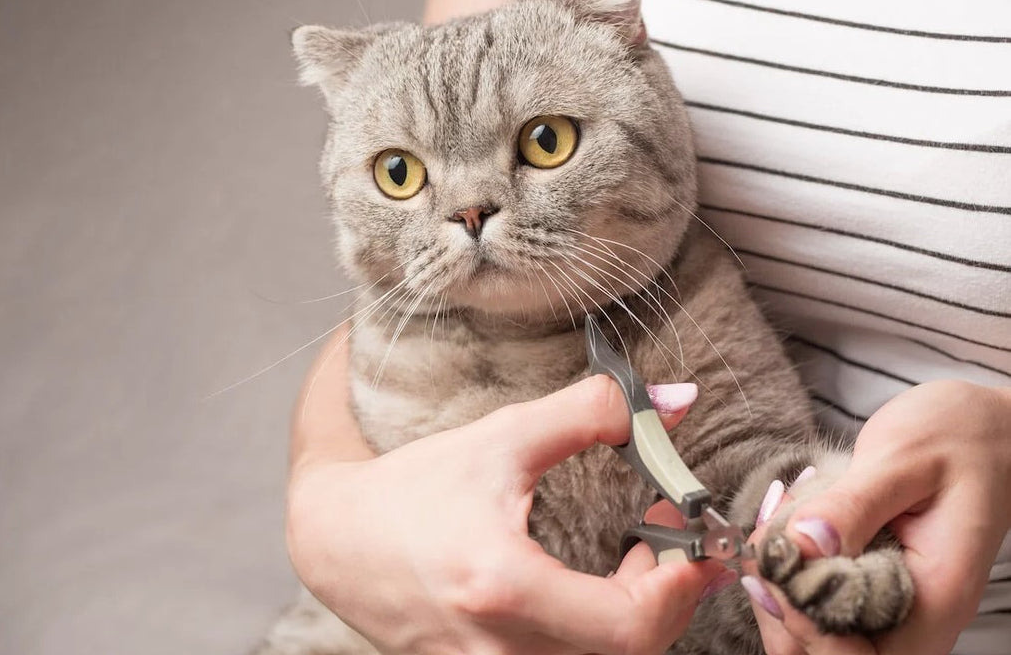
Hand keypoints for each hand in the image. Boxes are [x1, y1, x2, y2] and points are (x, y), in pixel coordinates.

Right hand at [287, 354, 724, 653]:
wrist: (337, 540)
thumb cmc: (413, 489)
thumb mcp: (501, 438)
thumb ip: (591, 412)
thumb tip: (677, 398)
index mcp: (501, 586)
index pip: (628, 626)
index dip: (678, 589)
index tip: (691, 539)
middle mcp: (496, 649)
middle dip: (668, 598)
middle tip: (672, 539)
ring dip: (638, 618)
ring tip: (642, 560)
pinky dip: (602, 636)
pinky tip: (601, 592)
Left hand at [741, 381, 1010, 654]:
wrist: (988, 427)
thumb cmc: (959, 436)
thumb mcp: (902, 459)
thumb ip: (852, 505)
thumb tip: (803, 543)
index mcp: (935, 599)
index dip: (806, 627)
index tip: (774, 569)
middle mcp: (914, 615)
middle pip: (829, 652)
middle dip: (779, 608)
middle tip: (761, 546)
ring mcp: (890, 602)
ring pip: (814, 631)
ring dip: (777, 586)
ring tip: (773, 526)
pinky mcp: (869, 582)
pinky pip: (817, 597)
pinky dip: (788, 568)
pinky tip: (783, 524)